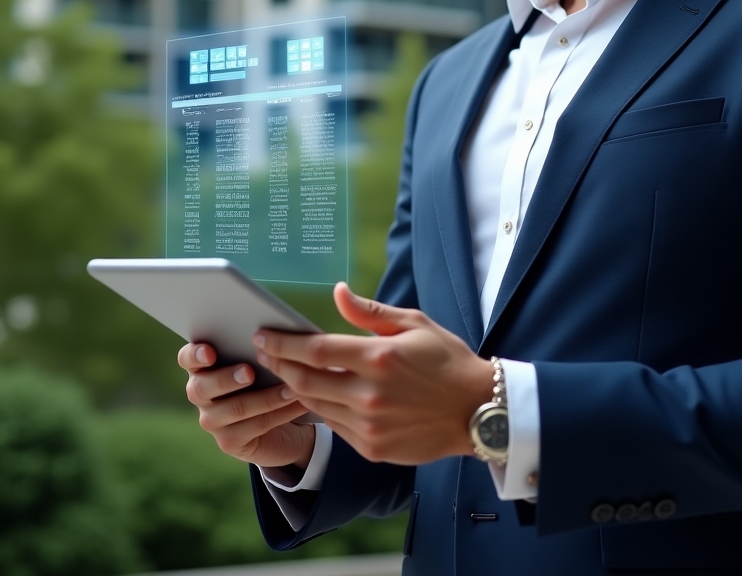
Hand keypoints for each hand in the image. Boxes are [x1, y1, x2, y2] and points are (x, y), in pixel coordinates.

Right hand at [178, 342, 315, 469]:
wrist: (284, 419)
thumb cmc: (269, 376)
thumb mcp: (263, 359)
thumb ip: (258, 347)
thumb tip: (272, 332)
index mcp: (203, 366)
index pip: (187, 358)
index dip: (195, 355)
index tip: (210, 352)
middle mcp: (201, 393)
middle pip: (201, 387)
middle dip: (226, 379)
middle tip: (250, 372)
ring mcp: (212, 420)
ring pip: (234, 409)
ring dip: (266, 397)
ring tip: (291, 388)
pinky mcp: (229, 442)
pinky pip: (255, 426)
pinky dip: (280, 413)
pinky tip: (299, 402)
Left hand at [254, 283, 494, 465]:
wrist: (478, 410)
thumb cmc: (447, 360)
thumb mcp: (414, 324)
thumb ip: (370, 311)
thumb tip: (337, 292)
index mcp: (379, 356)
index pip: (314, 350)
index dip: (282, 343)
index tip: (264, 335)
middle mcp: (369, 393)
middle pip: (304, 380)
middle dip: (278, 365)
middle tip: (264, 353)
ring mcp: (369, 425)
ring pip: (315, 406)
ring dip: (295, 389)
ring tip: (286, 373)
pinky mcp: (372, 448)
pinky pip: (334, 427)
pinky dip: (322, 410)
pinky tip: (318, 396)